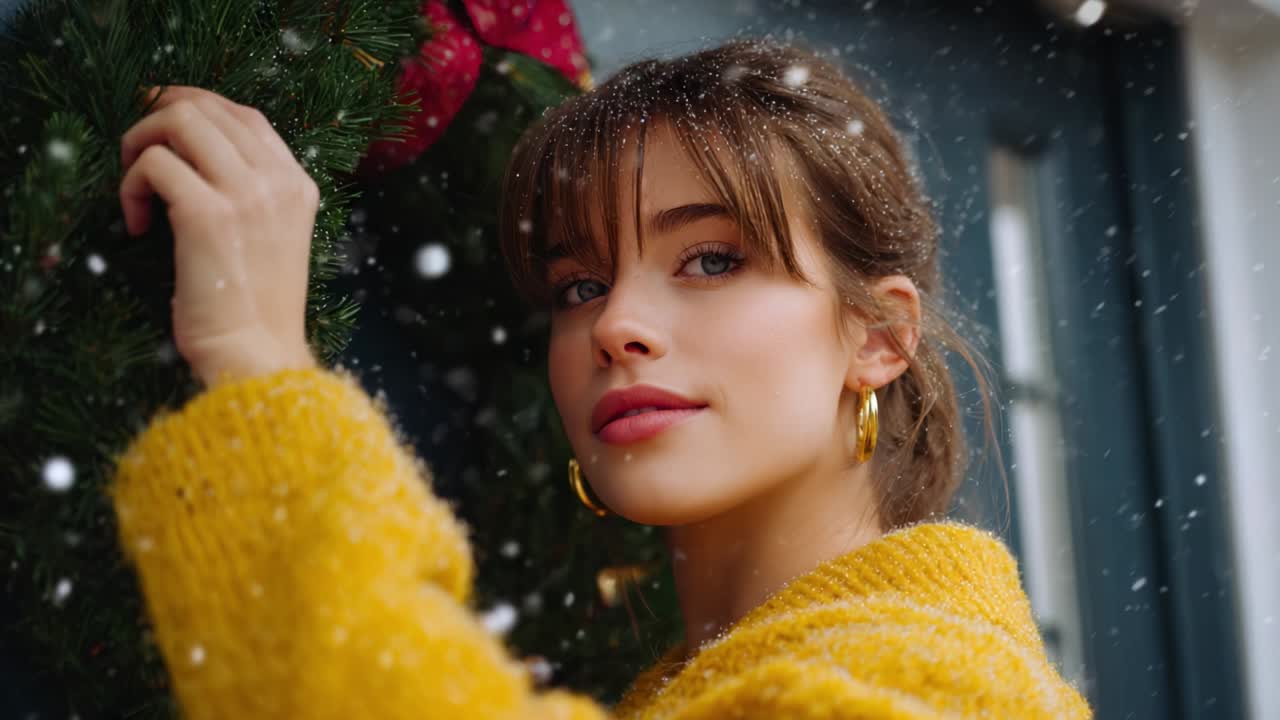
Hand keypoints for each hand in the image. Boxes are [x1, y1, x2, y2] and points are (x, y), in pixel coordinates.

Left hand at [119, 85, 317, 386]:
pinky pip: (152, 165)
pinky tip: (137, 226)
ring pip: (179, 121)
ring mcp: (246, 195)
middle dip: (158, 116)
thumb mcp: (272, 238)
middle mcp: (277, 181)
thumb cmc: (256, 308)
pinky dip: (130, 188)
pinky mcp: (207, 215)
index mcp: (297, 186)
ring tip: (135, 186)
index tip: (160, 117)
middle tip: (134, 150)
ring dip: (139, 142)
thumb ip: (252, 194)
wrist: (257, 354)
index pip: (245, 115)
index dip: (196, 103)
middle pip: (208, 107)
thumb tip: (191, 154)